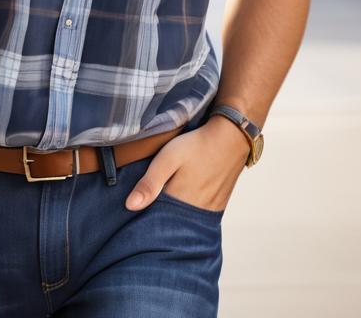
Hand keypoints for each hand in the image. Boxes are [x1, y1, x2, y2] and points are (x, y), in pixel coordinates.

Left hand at [124, 117, 249, 213]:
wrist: (230, 138)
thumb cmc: (197, 145)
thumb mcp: (168, 158)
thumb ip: (150, 182)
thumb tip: (130, 206)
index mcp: (179, 203)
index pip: (155, 222)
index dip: (142, 218)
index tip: (131, 214)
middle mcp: (195, 213)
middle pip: (168, 223)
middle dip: (155, 219)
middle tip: (142, 208)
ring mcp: (208, 211)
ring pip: (182, 220)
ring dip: (170, 215)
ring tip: (159, 203)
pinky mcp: (217, 205)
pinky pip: (195, 215)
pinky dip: (185, 212)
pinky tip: (178, 200)